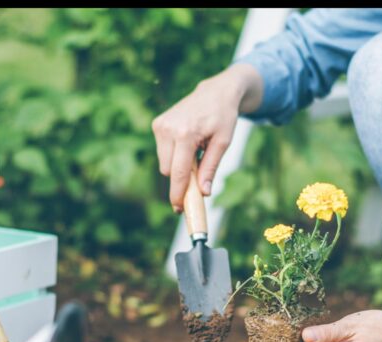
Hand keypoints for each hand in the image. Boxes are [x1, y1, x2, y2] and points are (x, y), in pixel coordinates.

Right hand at [152, 64, 262, 211]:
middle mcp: (168, 129)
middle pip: (168, 171)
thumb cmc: (223, 117)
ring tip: (196, 150)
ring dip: (178, 164)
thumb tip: (204, 192)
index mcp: (185, 134)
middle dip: (181, 178)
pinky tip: (188, 141)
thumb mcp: (223, 143)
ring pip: (164, 163)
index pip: (178, 173)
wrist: (216, 92)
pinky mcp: (157, 124)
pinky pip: (163, 152)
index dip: (178, 193)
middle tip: (199, 174)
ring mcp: (160, 125)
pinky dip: (174, 154)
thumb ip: (211, 168)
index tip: (178, 208)